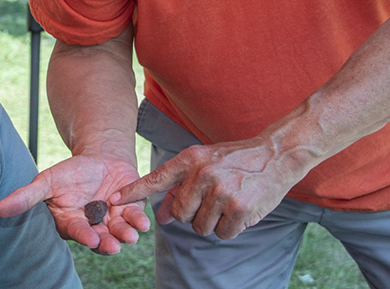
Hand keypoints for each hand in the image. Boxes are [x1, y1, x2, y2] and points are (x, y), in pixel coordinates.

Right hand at [0, 154, 150, 254]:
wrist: (100, 158)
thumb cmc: (70, 172)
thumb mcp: (46, 181)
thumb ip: (25, 197)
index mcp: (71, 223)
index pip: (76, 232)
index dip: (83, 235)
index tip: (90, 239)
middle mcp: (92, 227)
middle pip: (99, 239)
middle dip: (107, 243)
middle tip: (112, 246)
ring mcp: (112, 222)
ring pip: (118, 233)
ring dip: (125, 236)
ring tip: (129, 237)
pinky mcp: (130, 212)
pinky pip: (135, 220)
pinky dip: (139, 222)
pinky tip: (143, 224)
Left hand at [112, 138, 303, 239]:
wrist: (276, 155)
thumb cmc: (236, 161)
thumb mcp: (206, 163)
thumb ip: (182, 186)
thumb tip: (163, 217)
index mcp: (191, 159)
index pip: (156, 178)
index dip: (134, 191)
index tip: (113, 200)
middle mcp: (203, 174)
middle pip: (181, 214)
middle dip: (193, 214)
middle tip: (212, 200)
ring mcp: (221, 191)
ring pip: (200, 227)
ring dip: (213, 222)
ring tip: (228, 202)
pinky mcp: (240, 208)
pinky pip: (222, 234)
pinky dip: (230, 228)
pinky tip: (240, 211)